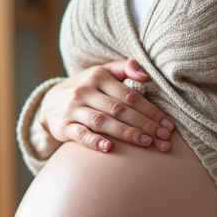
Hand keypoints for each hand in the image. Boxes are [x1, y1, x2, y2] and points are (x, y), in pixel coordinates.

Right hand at [39, 59, 174, 152]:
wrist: (49, 102)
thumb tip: (146, 75)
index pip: (129, 95)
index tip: (167, 124)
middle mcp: (85, 92)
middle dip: (144, 124)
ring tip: (146, 143)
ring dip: (126, 133)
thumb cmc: (86, 88)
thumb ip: (125, 68)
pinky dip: (94, 141)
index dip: (150, 110)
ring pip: (102, 122)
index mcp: (98, 77)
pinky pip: (80, 134)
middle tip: (163, 137)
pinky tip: (109, 148)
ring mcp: (73, 110)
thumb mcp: (102, 72)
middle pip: (119, 109)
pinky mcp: (64, 127)